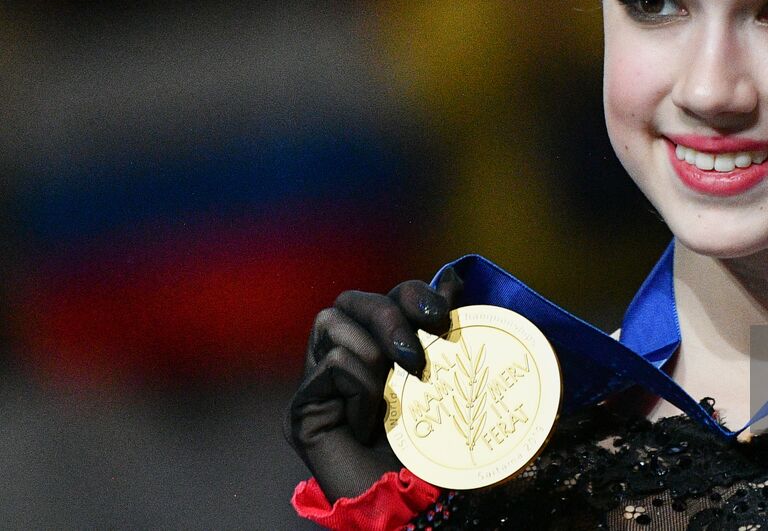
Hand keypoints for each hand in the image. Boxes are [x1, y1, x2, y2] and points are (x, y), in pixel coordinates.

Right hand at [284, 267, 465, 501]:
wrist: (418, 505)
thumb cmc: (439, 447)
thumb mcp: (451, 378)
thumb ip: (446, 330)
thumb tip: (453, 277)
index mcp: (381, 349)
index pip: (385, 296)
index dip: (412, 294)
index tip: (444, 313)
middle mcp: (343, 360)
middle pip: (351, 299)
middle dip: (389, 314)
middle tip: (417, 354)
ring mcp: (317, 385)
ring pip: (331, 321)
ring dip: (374, 353)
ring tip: (393, 394)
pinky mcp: (300, 411)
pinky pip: (331, 366)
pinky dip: (361, 390)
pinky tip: (371, 423)